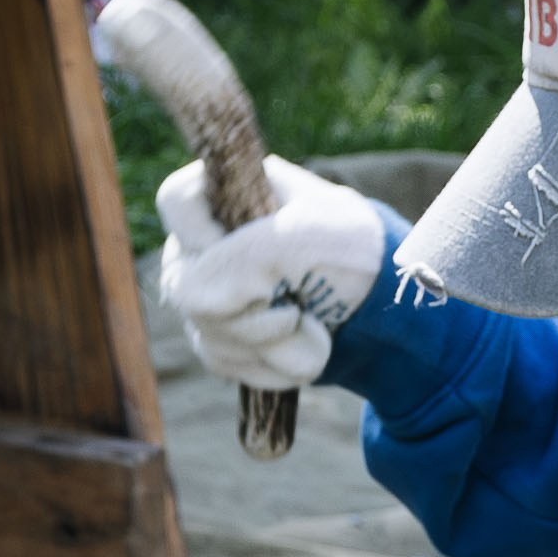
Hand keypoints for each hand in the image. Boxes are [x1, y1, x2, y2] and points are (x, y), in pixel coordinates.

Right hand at [157, 156, 385, 389]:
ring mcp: (206, 287)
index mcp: (231, 193)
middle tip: (299, 308)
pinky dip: (272, 363)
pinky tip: (303, 347)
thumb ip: (250, 254)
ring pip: (206, 330)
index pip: (177, 200)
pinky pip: (224, 360)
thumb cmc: (354, 253)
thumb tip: (194, 298)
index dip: (204, 233)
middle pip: (186, 283)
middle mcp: (206, 240)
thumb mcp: (316, 237)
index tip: (256, 258)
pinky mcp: (218, 333)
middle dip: (253, 311)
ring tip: (312, 325)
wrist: (381, 310)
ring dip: (272, 341)